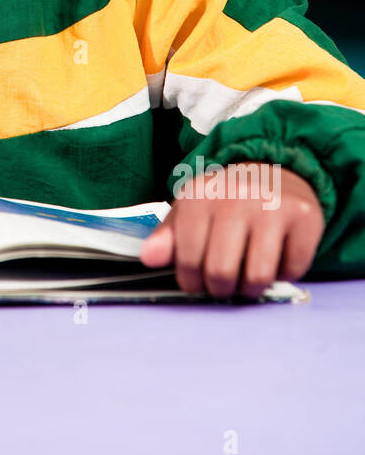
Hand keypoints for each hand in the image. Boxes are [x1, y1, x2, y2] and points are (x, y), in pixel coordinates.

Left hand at [139, 164, 324, 298]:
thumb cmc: (225, 198)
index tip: (196, 279)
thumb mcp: (190, 209)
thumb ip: (168, 236)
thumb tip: (150, 259)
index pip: (187, 261)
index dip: (191, 281)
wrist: (273, 167)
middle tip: (224, 281)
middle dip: (220, 288)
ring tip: (248, 274)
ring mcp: (272, 206)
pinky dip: (284, 273)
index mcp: (200, 197)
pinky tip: (276, 256)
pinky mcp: (304, 216)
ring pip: (258, 277)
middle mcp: (236, 198)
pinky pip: (293, 269)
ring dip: (252, 287)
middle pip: (221, 273)